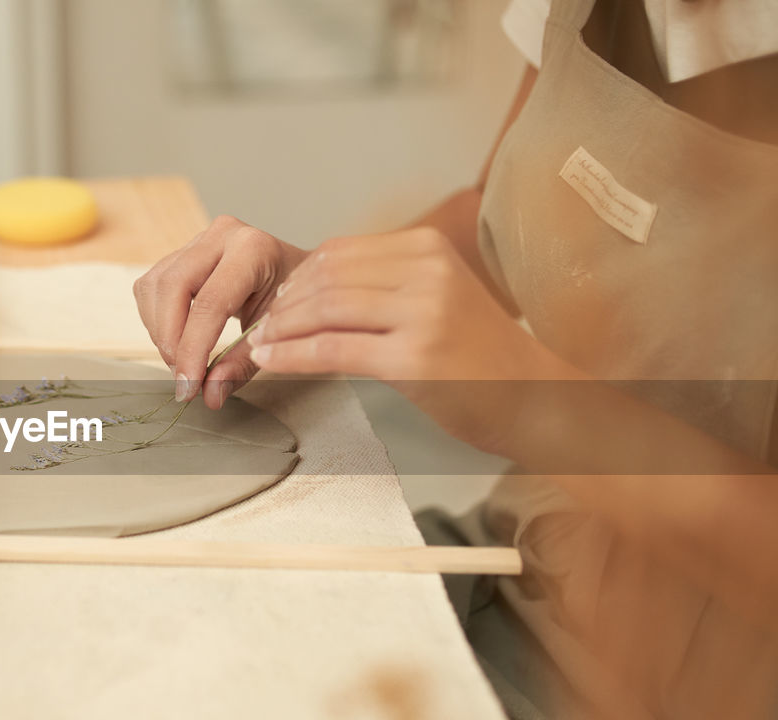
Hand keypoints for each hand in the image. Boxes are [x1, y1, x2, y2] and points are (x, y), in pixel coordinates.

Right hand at [133, 215, 308, 408]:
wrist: (290, 274)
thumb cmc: (288, 300)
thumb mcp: (273, 333)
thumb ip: (242, 365)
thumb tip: (210, 395)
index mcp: (253, 249)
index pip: (210, 303)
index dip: (193, 349)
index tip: (188, 386)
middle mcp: (221, 235)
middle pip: (173, 287)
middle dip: (170, 341)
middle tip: (182, 378)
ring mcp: (197, 240)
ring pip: (155, 287)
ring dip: (160, 332)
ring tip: (181, 362)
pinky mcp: (179, 253)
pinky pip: (151, 287)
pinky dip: (156, 320)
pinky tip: (176, 340)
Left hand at [247, 226, 570, 454]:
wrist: (535, 397)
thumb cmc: (478, 355)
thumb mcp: (435, 296)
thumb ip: (383, 285)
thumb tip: (308, 289)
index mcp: (427, 248)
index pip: (339, 253)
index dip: (297, 278)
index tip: (274, 303)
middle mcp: (426, 272)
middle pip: (327, 279)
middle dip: (282, 306)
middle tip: (258, 328)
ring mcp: (422, 314)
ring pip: (325, 311)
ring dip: (281, 330)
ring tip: (259, 346)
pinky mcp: (414, 359)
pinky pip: (333, 350)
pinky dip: (293, 355)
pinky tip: (271, 362)